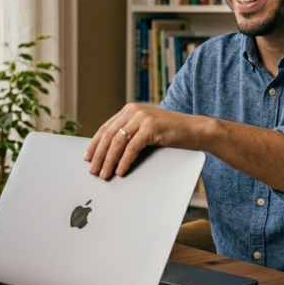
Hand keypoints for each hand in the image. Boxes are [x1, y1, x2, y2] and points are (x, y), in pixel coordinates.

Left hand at [84, 104, 208, 179]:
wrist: (196, 129)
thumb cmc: (172, 133)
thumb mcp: (147, 130)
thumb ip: (131, 134)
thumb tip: (110, 153)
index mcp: (130, 110)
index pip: (106, 128)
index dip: (95, 144)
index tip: (87, 157)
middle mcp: (134, 111)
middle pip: (109, 135)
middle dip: (98, 155)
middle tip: (92, 170)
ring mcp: (142, 118)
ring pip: (117, 142)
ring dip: (108, 160)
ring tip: (104, 174)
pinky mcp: (151, 127)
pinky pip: (132, 147)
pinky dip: (124, 161)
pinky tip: (120, 171)